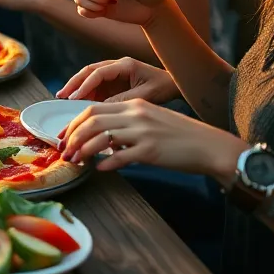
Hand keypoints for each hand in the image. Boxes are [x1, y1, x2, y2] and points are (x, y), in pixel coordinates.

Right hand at [56, 57, 178, 104]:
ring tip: (64, 98)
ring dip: (77, 87)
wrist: (176, 85)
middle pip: (89, 71)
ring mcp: (114, 73)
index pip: (98, 73)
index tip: (74, 98)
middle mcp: (117, 66)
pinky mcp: (114, 82)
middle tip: (61, 95)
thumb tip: (101, 107)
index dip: (85, 85)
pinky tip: (78, 101)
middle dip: (74, 83)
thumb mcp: (145, 96)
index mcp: (125, 65)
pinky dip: (85, 92)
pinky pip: (95, 85)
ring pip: (90, 77)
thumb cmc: (163, 88)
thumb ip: (123, 100)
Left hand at [57, 99, 245, 182]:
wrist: (210, 145)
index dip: (73, 123)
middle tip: (64, 151)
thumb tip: (102, 139)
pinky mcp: (152, 151)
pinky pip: (121, 157)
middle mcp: (136, 115)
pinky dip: (106, 163)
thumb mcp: (151, 120)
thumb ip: (126, 124)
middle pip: (91, 121)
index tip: (63, 136)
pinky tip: (99, 169)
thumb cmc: (180, 136)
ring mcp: (144, 133)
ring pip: (101, 138)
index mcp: (134, 105)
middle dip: (72, 136)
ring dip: (83, 150)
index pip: (93, 109)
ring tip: (75, 161)